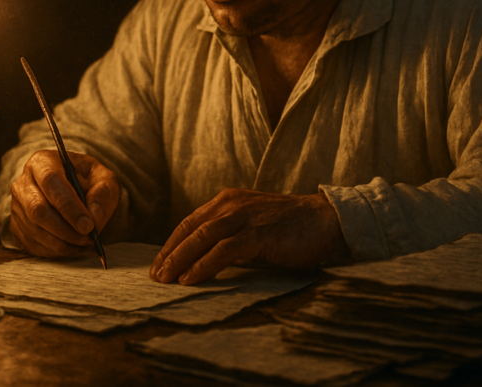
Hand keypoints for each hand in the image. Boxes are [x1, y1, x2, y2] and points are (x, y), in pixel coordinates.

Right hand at [8, 150, 119, 257]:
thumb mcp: (103, 179)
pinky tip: (73, 246)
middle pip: (38, 209)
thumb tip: (94, 217)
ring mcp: (17, 206)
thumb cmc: (88, 181)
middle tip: (88, 238)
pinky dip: (56, 250)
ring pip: (35, 230)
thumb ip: (103, 194)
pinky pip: (33, 244)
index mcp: (43, 162)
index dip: (69, 206)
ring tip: (85, 242)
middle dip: (65, 229)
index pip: (51, 181)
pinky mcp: (17, 227)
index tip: (88, 225)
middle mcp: (24, 182)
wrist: (74, 190)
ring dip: (63, 242)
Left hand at [149, 188, 346, 284]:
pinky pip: (224, 250)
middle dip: (169, 254)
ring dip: (180, 260)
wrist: (326, 221)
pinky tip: (190, 279)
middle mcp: (232, 204)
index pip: (190, 223)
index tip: (157, 265)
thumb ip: (229, 238)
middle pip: (190, 229)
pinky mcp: (259, 233)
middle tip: (155, 277)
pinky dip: (203, 265)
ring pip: (202, 238)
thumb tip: (202, 262)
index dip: (171, 244)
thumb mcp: (252, 227)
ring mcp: (245, 217)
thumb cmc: (290, 228)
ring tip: (166, 281)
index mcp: (228, 201)